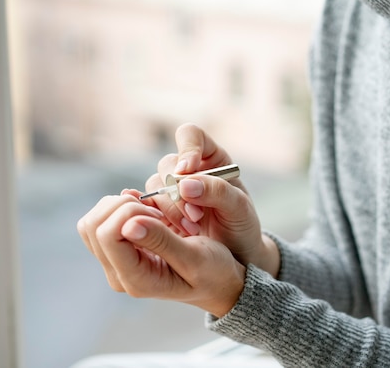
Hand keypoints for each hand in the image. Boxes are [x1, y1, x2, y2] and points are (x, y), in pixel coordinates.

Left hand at [77, 189, 245, 316]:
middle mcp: (118, 274)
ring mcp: (114, 263)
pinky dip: (121, 208)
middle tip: (153, 210)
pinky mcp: (117, 250)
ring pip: (92, 221)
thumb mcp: (195, 257)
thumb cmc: (213, 272)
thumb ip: (162, 241)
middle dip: (121, 206)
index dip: (128, 212)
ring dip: (120, 205)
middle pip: (92, 225)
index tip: (157, 215)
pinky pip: (102, 220)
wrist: (218, 283)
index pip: (106, 234)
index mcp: (136, 279)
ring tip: (151, 212)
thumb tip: (128, 225)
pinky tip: (145, 212)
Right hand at [144, 123, 279, 277]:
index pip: (191, 136)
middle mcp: (188, 169)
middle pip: (168, 164)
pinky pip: (147, 204)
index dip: (186, 149)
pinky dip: (157, 217)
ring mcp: (172, 189)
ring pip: (155, 185)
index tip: (187, 170)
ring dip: (171, 207)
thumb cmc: (242, 225)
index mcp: (211, 158)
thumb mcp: (239, 208)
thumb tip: (185, 183)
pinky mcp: (160, 209)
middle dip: (178, 190)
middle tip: (195, 215)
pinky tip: (174, 231)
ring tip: (192, 228)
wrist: (235, 254)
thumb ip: (217, 191)